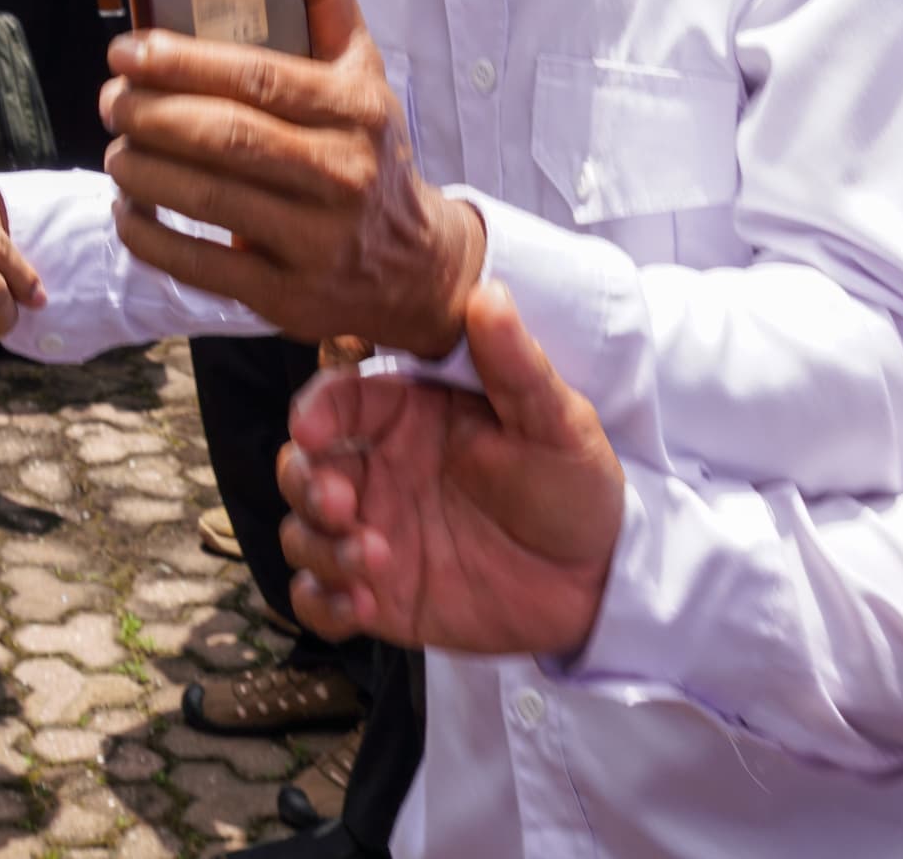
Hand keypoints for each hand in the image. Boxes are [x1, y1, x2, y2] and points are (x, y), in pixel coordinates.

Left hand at [100, 0, 481, 358]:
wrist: (417, 269)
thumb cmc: (372, 150)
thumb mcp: (364, 69)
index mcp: (355, 110)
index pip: (259, 77)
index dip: (181, 62)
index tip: (127, 51)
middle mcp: (342, 174)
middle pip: (224, 136)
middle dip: (149, 114)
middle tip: (109, 99)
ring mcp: (314, 242)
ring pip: (205, 197)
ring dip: (140, 169)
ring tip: (115, 148)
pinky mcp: (285, 297)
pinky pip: (198, 264)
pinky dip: (148, 235)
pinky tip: (129, 208)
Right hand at [277, 283, 624, 656]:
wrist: (599, 581)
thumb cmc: (574, 487)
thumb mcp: (555, 423)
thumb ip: (516, 365)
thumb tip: (490, 295)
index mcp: (409, 417)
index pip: (339, 399)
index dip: (315, 410)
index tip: (312, 429)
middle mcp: (380, 471)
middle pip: (302, 466)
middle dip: (305, 484)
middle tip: (341, 507)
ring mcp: (373, 533)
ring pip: (303, 532)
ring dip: (319, 547)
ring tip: (370, 563)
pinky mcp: (380, 594)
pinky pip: (321, 599)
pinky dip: (323, 604)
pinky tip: (361, 608)